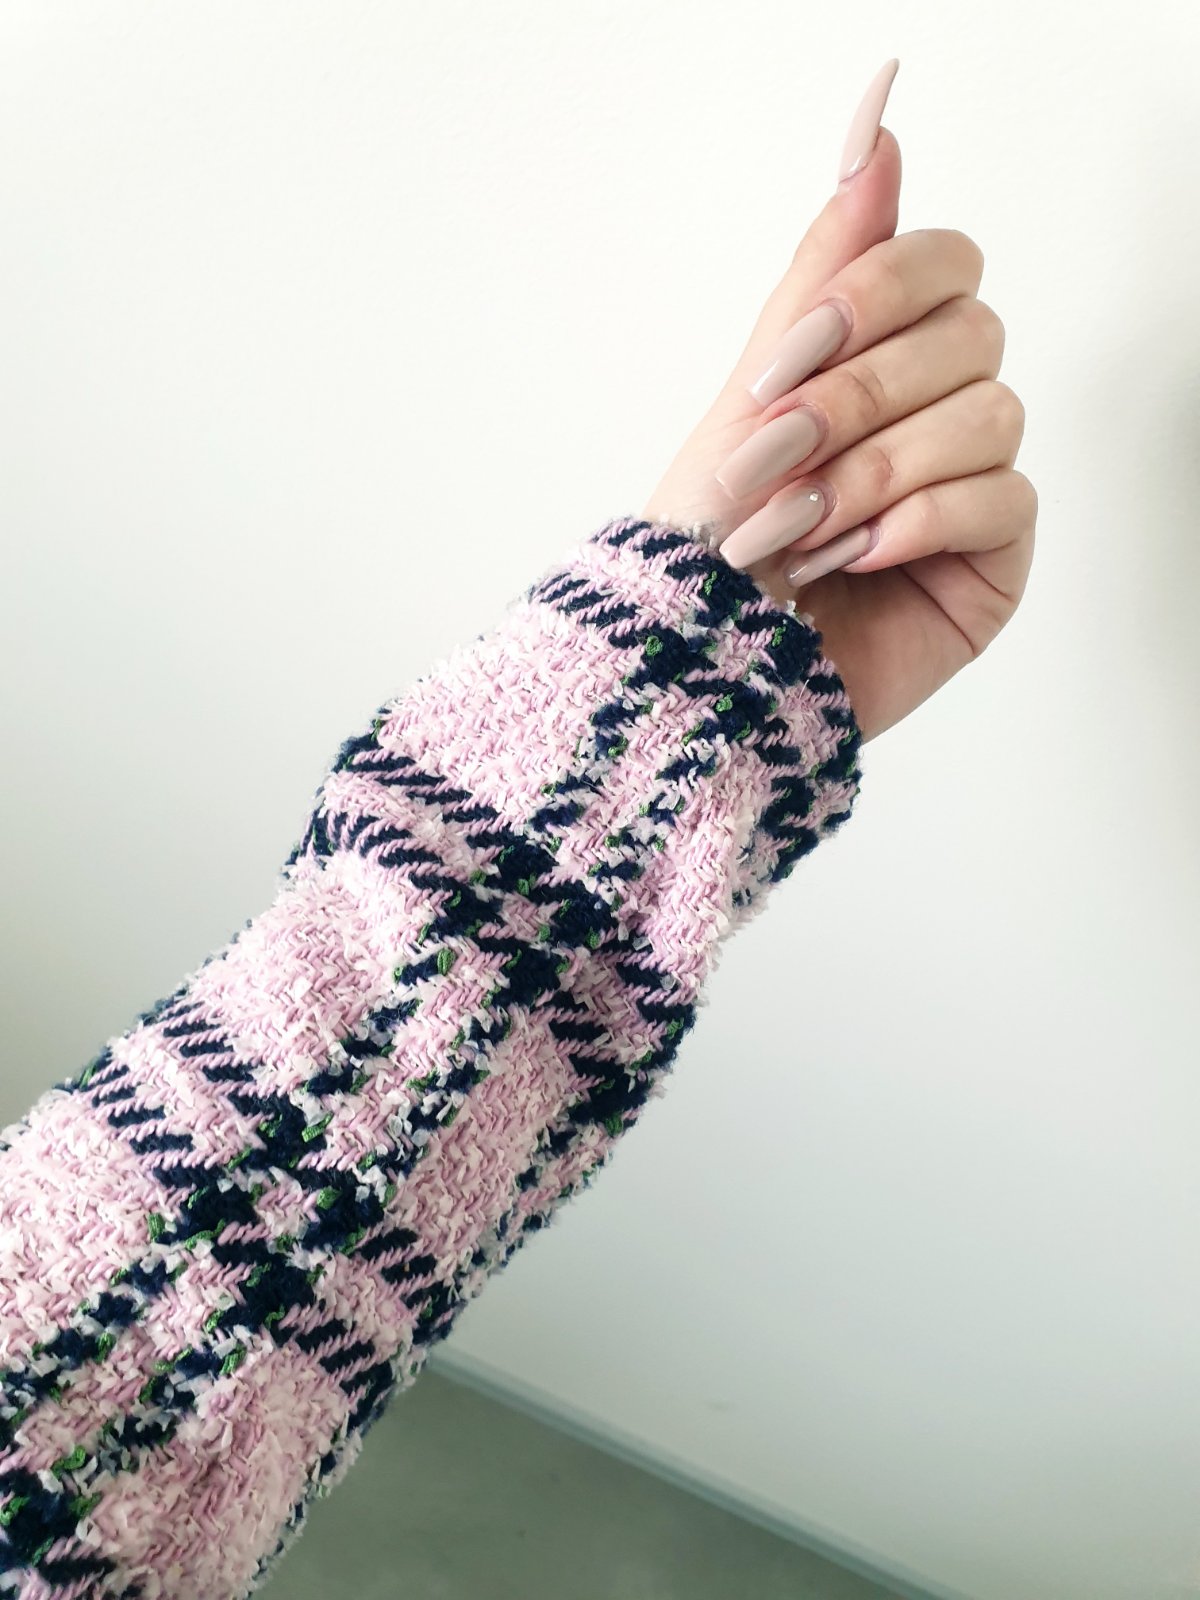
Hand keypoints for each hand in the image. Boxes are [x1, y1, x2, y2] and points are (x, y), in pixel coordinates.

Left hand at [644, 61, 1035, 741]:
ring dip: (874, 469)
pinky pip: (1001, 500)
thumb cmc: (711, 542)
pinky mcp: (994, 557)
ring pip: (989, 414)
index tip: (788, 357)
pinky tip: (855, 560)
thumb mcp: (754, 388)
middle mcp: (936, 409)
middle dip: (853, 398)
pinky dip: (918, 522)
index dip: (875, 294)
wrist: (701, 664)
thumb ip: (825, 264)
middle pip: (966, 333)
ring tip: (799, 529)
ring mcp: (972, 482)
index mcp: (880, 357)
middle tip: (770, 458)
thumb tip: (878, 122)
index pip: (943, 262)